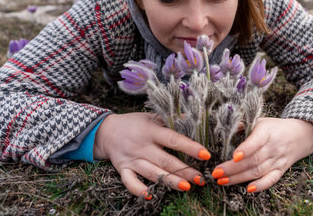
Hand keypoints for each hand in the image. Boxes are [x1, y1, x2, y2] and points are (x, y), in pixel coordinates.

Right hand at [93, 112, 210, 197]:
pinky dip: (139, 190)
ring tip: (187, 187)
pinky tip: (151, 196)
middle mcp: (142, 146)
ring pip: (153, 173)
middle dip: (184, 171)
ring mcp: (132, 159)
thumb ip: (170, 118)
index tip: (205, 155)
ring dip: (170, 181)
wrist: (106, 130)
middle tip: (201, 179)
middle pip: (166, 160)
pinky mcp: (123, 169)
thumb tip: (191, 118)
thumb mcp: (151, 116)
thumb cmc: (134, 123)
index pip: (173, 139)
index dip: (190, 147)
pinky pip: (130, 182)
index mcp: (151, 131)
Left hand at [211, 118, 312, 191]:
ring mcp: (277, 160)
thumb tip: (225, 128)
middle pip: (253, 160)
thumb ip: (243, 125)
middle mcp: (273, 147)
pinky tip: (248, 189)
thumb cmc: (275, 127)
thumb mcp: (260, 121)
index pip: (257, 141)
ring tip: (223, 181)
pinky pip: (271, 179)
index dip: (246, 149)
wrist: (301, 135)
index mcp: (267, 132)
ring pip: (258, 171)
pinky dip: (261, 186)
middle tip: (217, 173)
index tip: (234, 156)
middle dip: (233, 168)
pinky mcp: (280, 170)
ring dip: (239, 178)